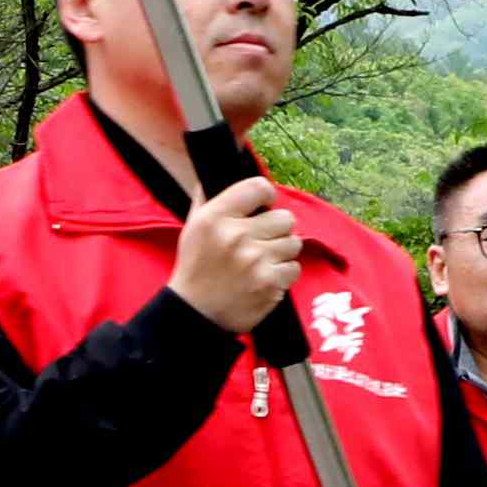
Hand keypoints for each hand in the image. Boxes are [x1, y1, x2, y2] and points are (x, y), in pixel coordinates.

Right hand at [167, 173, 304, 336]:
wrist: (194, 314)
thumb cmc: (195, 267)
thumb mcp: (192, 227)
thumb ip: (206, 198)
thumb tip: (214, 172)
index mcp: (216, 217)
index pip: (259, 187)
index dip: (266, 195)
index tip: (264, 205)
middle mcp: (236, 236)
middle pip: (285, 217)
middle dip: (277, 228)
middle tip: (263, 239)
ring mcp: (255, 261)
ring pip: (294, 243)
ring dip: (282, 252)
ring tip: (263, 261)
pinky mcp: (269, 283)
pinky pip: (294, 268)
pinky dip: (284, 274)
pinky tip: (266, 277)